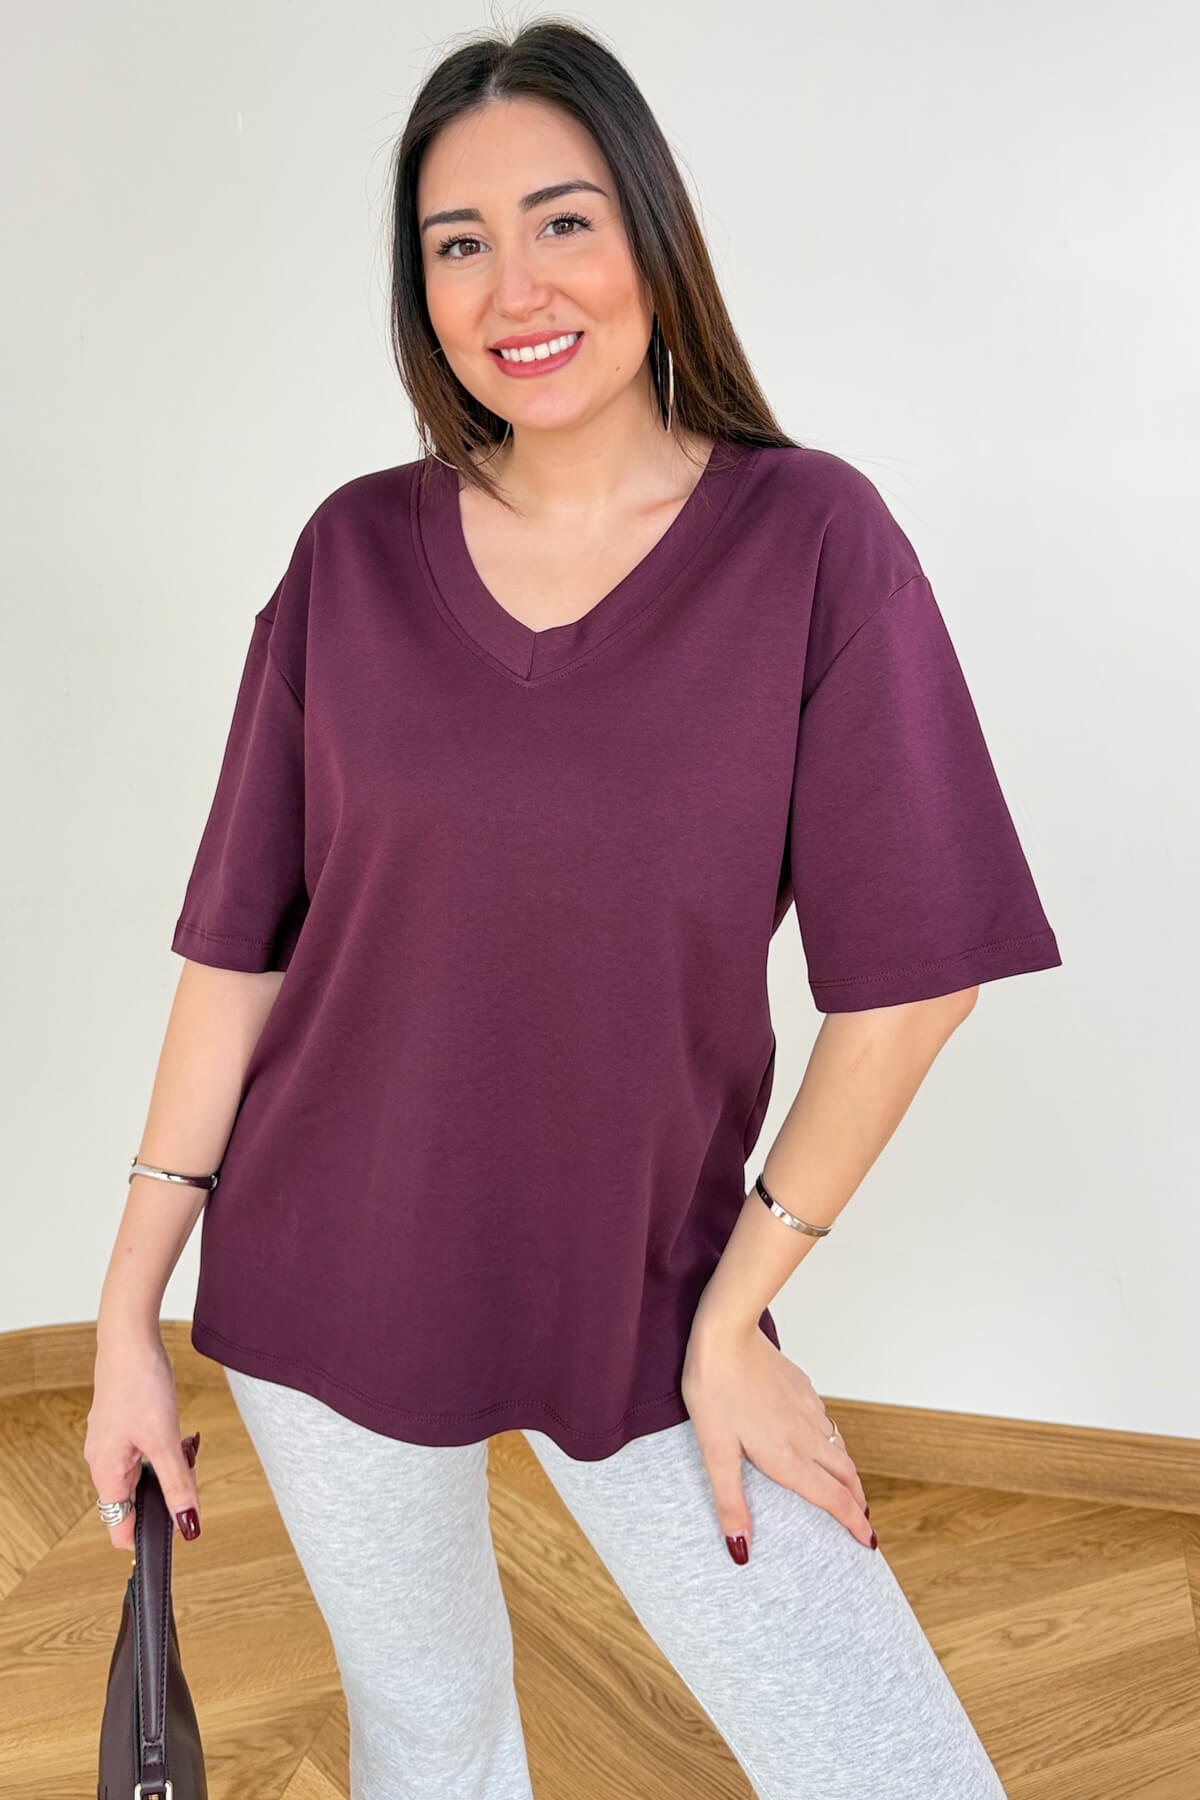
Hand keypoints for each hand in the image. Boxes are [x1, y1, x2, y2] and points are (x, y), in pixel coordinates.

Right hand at [84, 1328, 200, 1550]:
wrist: (129, 1337)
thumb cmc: (139, 1383)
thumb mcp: (165, 1439)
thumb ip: (178, 1484)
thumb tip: (188, 1524)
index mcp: (106, 1473)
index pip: (120, 1528)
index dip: (149, 1536)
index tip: (178, 1528)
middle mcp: (102, 1462)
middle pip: (136, 1500)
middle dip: (169, 1491)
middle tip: (189, 1470)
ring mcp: (110, 1442)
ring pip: (144, 1473)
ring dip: (170, 1466)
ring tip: (186, 1445)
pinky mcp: (121, 1425)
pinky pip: (145, 1451)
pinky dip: (165, 1447)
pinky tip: (179, 1432)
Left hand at [680, 1315, 873, 1563]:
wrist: (726, 1334)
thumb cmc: (715, 1390)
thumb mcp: (715, 1453)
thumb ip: (730, 1503)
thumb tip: (741, 1549)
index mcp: (788, 1457)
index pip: (833, 1498)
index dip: (854, 1524)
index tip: (869, 1541)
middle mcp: (806, 1436)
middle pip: (846, 1475)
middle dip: (857, 1501)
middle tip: (863, 1521)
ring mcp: (807, 1409)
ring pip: (839, 1448)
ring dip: (848, 1473)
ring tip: (845, 1486)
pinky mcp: (802, 1387)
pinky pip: (825, 1422)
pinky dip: (832, 1442)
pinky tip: (819, 1440)